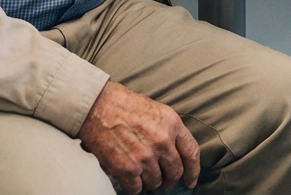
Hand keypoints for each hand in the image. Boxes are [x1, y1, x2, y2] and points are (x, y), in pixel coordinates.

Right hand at [77, 81, 199, 193]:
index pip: (192, 153)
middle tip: (163, 182)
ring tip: (141, 174)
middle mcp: (162, 142)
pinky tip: (128, 177)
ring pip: (155, 182)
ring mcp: (145, 157)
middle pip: (175, 172)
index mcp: (172, 124)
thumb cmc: (123, 104)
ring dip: (149, 182)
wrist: (97, 105)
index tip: (190, 180)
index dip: (193, 171)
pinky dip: (133, 186)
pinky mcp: (127, 169)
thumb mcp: (156, 110)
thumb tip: (174, 152)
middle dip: (170, 180)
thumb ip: (169, 130)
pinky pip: (136, 188)